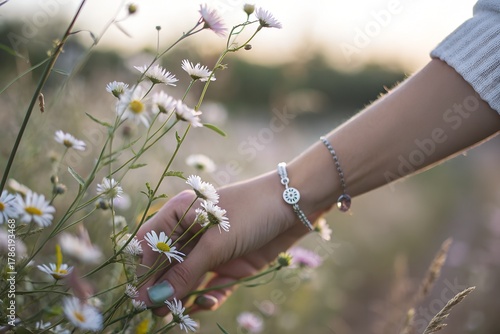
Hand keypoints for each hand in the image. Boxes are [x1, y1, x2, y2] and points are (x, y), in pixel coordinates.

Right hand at [135, 172, 310, 314]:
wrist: (297, 204)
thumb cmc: (250, 212)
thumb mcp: (215, 243)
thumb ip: (185, 272)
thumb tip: (153, 299)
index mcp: (181, 214)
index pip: (151, 242)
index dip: (144, 268)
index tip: (141, 294)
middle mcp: (194, 232)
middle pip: (169, 265)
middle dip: (163, 288)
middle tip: (157, 312)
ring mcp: (214, 249)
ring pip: (190, 279)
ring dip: (184, 296)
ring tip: (177, 315)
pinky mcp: (232, 264)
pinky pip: (213, 286)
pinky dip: (208, 297)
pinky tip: (206, 303)